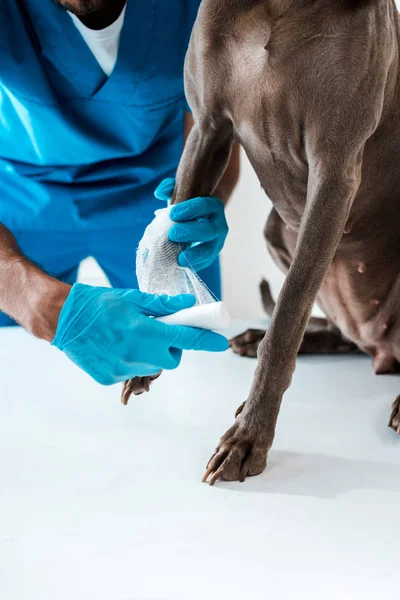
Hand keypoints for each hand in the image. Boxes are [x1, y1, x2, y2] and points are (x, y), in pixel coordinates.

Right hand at [52, 284, 228, 385]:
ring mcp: (122, 369)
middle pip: (171, 359)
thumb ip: (163, 305)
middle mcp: (135, 354)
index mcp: (144, 331)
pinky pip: (132, 371)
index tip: (221, 342)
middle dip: (172, 347)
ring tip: (132, 337)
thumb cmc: (97, 303)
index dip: (206, 341)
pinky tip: (116, 346)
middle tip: (159, 332)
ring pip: (151, 366)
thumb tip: (189, 304)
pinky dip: (132, 360)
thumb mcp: (132, 297)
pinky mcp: (110, 378)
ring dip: (151, 354)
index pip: (186, 338)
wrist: (61, 319)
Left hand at [155, 178, 227, 271]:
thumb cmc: (187, 206)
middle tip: (172, 233)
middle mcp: (219, 225)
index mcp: (213, 206)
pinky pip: (204, 263)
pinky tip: (180, 265)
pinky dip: (193, 265)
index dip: (190, 209)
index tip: (172, 213)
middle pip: (209, 230)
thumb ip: (169, 188)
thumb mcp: (180, 193)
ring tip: (179, 258)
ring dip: (195, 254)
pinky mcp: (210, 256)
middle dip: (191, 232)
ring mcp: (216, 243)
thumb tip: (160, 192)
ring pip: (210, 250)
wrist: (197, 220)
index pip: (205, 206)